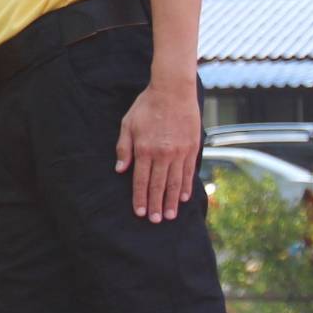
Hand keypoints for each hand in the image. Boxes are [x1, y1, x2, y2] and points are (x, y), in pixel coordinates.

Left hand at [116, 80, 201, 222]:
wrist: (173, 91)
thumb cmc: (146, 106)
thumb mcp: (128, 123)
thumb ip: (124, 147)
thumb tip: (120, 169)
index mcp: (144, 149)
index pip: (140, 180)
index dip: (140, 197)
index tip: (140, 212)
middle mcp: (162, 154)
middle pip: (158, 185)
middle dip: (156, 205)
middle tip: (156, 221)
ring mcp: (179, 152)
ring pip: (175, 183)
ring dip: (172, 201)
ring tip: (170, 215)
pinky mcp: (192, 149)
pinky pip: (188, 172)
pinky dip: (186, 186)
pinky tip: (183, 197)